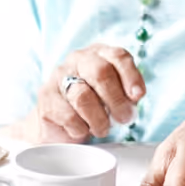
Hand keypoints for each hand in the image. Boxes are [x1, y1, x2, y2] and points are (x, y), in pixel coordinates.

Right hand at [30, 44, 145, 143]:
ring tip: (101, 129)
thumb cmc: (93, 109)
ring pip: (83, 97)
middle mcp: (78, 60)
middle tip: (123, 119)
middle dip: (117, 101)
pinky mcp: (46, 98)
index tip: (137, 96)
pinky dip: (81, 129)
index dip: (131, 76)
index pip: (118, 56)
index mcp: (99, 55)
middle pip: (101, 72)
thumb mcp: (115, 99)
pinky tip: (82, 130)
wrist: (59, 126)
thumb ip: (127, 95)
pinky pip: (69, 116)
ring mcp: (59, 77)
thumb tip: (134, 98)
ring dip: (99, 120)